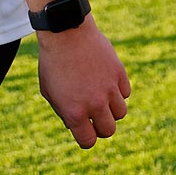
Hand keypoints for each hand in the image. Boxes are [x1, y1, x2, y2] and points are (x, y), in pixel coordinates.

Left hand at [34, 18, 130, 148]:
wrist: (66, 33)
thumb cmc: (53, 63)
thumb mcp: (50, 92)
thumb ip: (65, 112)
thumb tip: (79, 125)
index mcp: (74, 113)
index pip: (88, 141)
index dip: (87, 138)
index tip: (85, 130)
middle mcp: (94, 104)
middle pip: (108, 130)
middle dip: (101, 127)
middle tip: (95, 116)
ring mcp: (109, 89)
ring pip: (121, 113)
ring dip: (112, 109)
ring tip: (102, 98)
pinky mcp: (119, 73)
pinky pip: (125, 93)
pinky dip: (118, 92)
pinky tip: (107, 82)